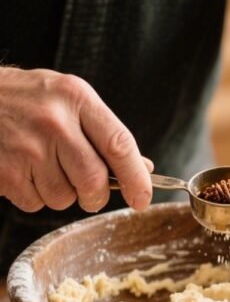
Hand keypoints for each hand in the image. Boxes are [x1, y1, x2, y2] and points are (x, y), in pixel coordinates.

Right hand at [0, 67, 152, 212]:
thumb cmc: (28, 102)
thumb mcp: (69, 100)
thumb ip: (105, 133)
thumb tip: (144, 168)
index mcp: (76, 98)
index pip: (120, 145)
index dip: (137, 178)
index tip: (142, 199)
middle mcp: (53, 121)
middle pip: (94, 180)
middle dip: (96, 196)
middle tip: (90, 192)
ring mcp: (26, 147)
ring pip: (64, 198)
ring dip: (61, 194)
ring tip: (43, 166)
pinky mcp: (5, 171)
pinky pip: (36, 203)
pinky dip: (35, 195)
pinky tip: (23, 170)